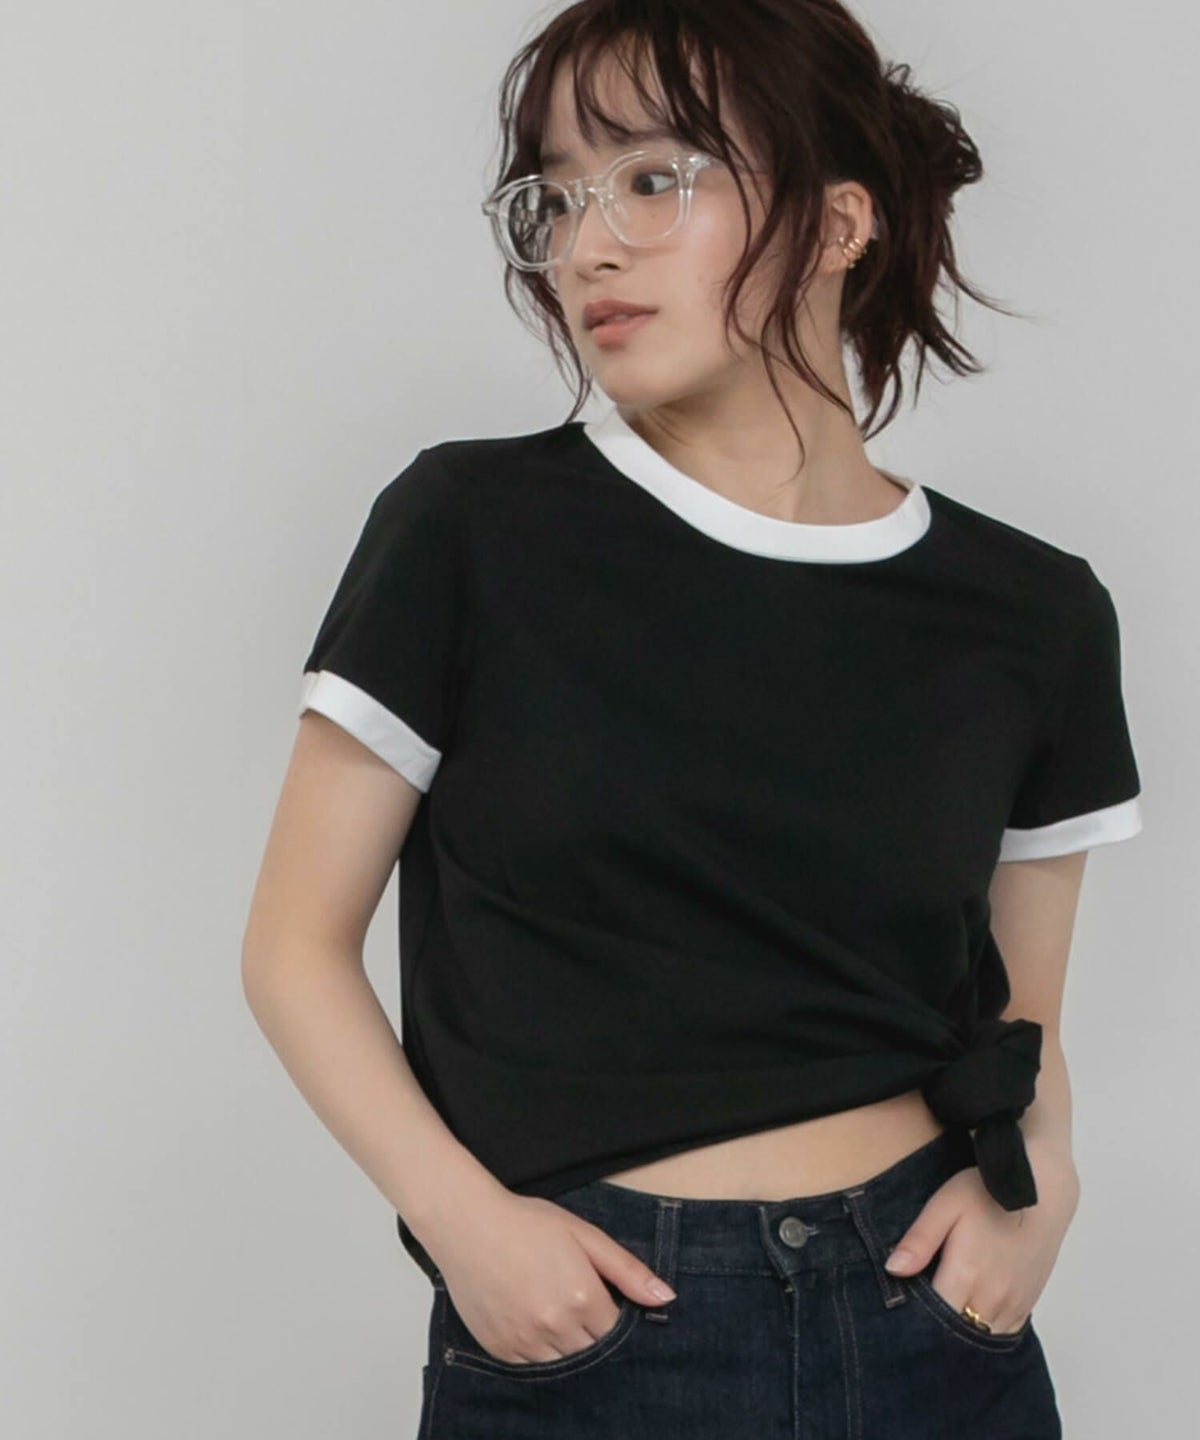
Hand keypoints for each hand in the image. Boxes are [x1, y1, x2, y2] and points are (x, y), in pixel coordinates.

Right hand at [424, 1190, 676, 1364]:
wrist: (468, 1224)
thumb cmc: (527, 1223)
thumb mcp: (584, 1235)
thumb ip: (627, 1270)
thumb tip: (665, 1298)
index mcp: (582, 1297)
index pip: (617, 1333)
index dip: (616, 1321)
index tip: (606, 1304)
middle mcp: (555, 1325)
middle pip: (593, 1354)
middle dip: (594, 1336)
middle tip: (580, 1307)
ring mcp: (525, 1341)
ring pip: (564, 1366)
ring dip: (568, 1347)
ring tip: (556, 1313)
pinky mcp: (500, 1348)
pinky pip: (532, 1367)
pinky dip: (539, 1352)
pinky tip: (534, 1321)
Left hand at [882, 1151, 1080, 1335]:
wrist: (1041, 1190)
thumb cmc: (987, 1193)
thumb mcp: (944, 1206)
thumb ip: (919, 1240)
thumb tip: (893, 1270)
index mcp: (967, 1275)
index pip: (934, 1317)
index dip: (915, 1317)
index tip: (901, 1310)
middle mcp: (993, 1298)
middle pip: (958, 1332)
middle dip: (936, 1329)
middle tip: (917, 1315)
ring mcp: (1014, 1304)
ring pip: (981, 1336)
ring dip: (962, 1330)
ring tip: (943, 1313)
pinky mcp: (1028, 1303)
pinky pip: (1003, 1332)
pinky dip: (985, 1329)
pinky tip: (971, 1314)